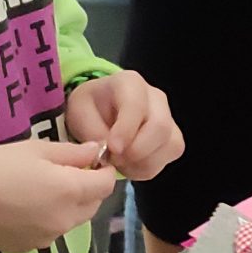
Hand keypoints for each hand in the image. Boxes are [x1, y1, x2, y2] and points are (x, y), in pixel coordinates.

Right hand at [0, 139, 115, 252]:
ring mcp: (49, 237)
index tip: (93, 160)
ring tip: (43, 190)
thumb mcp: (36, 149)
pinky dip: (49, 219)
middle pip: (93, 205)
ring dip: (69, 205)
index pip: (106, 184)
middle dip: (89, 188)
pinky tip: (26, 208)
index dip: (104, 170)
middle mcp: (66, 219)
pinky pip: (51, 231)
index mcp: (72, 191)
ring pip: (73, 220)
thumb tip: (96, 152)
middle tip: (67, 172)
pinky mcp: (31, 248)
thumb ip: (72, 153)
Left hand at [66, 72, 183, 181]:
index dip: (126, 130)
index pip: (136, 105)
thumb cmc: (91, 108)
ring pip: (169, 146)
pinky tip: (128, 164)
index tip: (112, 148)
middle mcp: (156, 99)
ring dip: (140, 163)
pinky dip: (144, 169)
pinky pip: (165, 160)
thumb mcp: (79, 113)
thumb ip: (93, 131)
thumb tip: (109, 151)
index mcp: (130, 83)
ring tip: (118, 161)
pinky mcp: (172, 141)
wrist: (101, 111)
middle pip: (160, 127)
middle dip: (136, 151)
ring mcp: (169, 120)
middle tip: (112, 158)